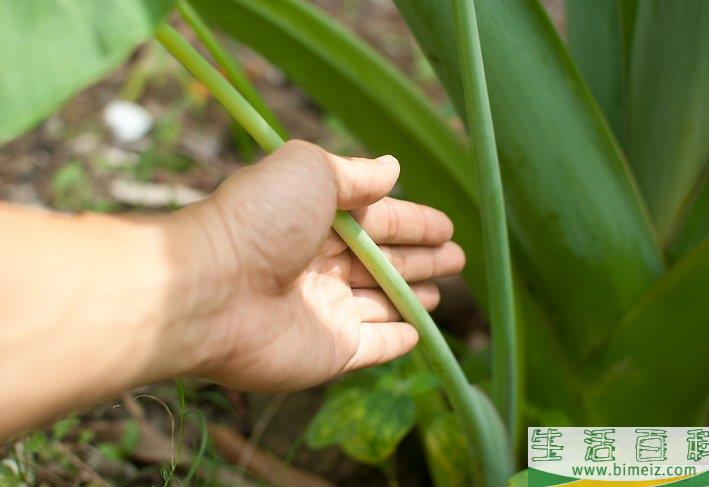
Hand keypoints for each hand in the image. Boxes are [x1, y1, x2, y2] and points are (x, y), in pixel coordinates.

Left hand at [169, 140, 464, 391]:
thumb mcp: (309, 171)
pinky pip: (372, 346)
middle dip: (421, 259)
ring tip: (441, 293)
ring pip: (381, 303)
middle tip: (457, 258)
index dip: (414, 222)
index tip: (447, 226)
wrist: (211, 289)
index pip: (378, 220)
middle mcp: (320, 265)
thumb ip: (354, 174)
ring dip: (411, 298)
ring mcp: (324, 311)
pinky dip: (394, 340)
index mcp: (316, 221)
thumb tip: (392, 168)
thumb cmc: (260, 220)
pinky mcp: (328, 352)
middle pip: (383, 262)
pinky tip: (415, 333)